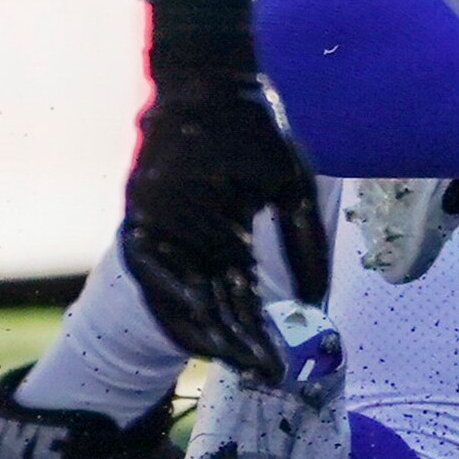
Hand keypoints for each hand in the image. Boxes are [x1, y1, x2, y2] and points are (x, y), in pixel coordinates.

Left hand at [121, 68, 336, 376]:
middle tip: (266, 371)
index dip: (257, 336)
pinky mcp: (143, 218)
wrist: (212, 87)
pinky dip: (174, 298)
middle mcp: (196, 247)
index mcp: (229, 244)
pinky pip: (155, 271)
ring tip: (240, 357)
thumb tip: (315, 300)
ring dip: (212, 330)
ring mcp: (169, 236)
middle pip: (214, 309)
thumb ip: (304, 245)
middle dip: (240, 343)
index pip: (243, 303)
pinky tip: (203, 318)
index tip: (278, 365)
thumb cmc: (256, 134)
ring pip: (185, 299)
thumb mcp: (293, 187)